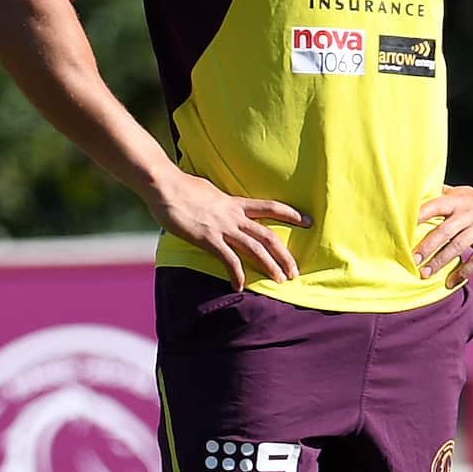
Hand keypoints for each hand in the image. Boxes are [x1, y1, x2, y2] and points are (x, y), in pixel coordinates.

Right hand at [148, 171, 309, 289]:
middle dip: (285, 254)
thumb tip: (217, 205)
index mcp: (234, 203)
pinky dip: (237, 274)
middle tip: (295, 271)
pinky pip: (228, 260)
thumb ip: (218, 202)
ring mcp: (222, 227)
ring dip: (270, 266)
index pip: (270, 207)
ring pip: (255, 248)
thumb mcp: (207, 192)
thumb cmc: (180, 187)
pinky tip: (240, 286)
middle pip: (268, 235)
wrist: (164, 185)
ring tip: (280, 280)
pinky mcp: (208, 239)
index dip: (291, 214)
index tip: (308, 221)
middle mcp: (233, 216)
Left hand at [414, 184, 472, 288]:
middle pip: (445, 230)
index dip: (420, 215)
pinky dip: (463, 272)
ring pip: (458, 247)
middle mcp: (468, 214)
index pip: (435, 206)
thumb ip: (440, 195)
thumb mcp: (461, 193)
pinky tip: (451, 282)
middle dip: (428, 245)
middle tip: (413, 258)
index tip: (404, 228)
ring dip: (441, 261)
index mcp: (457, 201)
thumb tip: (412, 193)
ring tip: (425, 273)